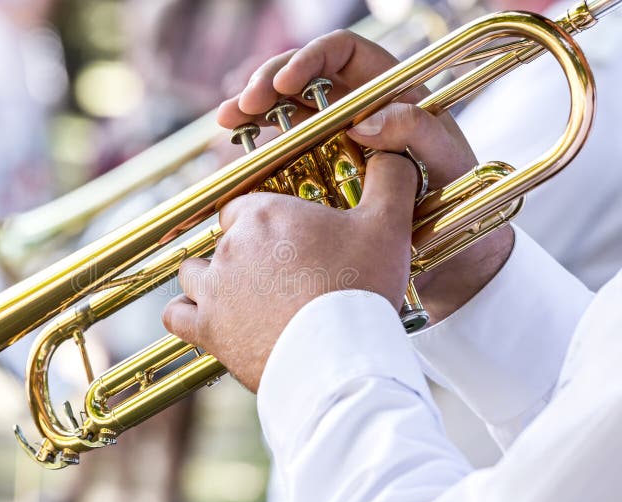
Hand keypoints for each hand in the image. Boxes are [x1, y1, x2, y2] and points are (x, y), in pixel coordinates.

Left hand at [162, 154, 417, 391]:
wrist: (340, 357)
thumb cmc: (360, 286)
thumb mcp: (388, 224)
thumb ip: (389, 179)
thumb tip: (390, 154)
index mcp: (264, 213)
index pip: (245, 206)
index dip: (265, 221)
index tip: (286, 239)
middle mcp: (230, 246)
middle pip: (224, 240)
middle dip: (247, 253)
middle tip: (280, 275)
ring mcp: (214, 289)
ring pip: (193, 273)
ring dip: (211, 280)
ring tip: (243, 295)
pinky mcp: (208, 330)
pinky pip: (176, 316)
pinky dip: (186, 316)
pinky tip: (206, 319)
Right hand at [218, 30, 513, 322]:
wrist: (450, 261)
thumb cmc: (460, 205)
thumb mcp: (448, 163)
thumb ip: (417, 132)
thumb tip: (365, 121)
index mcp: (389, 92)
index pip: (344, 54)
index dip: (310, 58)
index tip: (286, 84)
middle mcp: (356, 110)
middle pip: (302, 77)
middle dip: (267, 82)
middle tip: (242, 106)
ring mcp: (333, 143)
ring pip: (284, 111)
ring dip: (252, 110)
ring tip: (227, 122)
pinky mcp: (316, 176)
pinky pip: (281, 154)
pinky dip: (256, 148)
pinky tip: (237, 149)